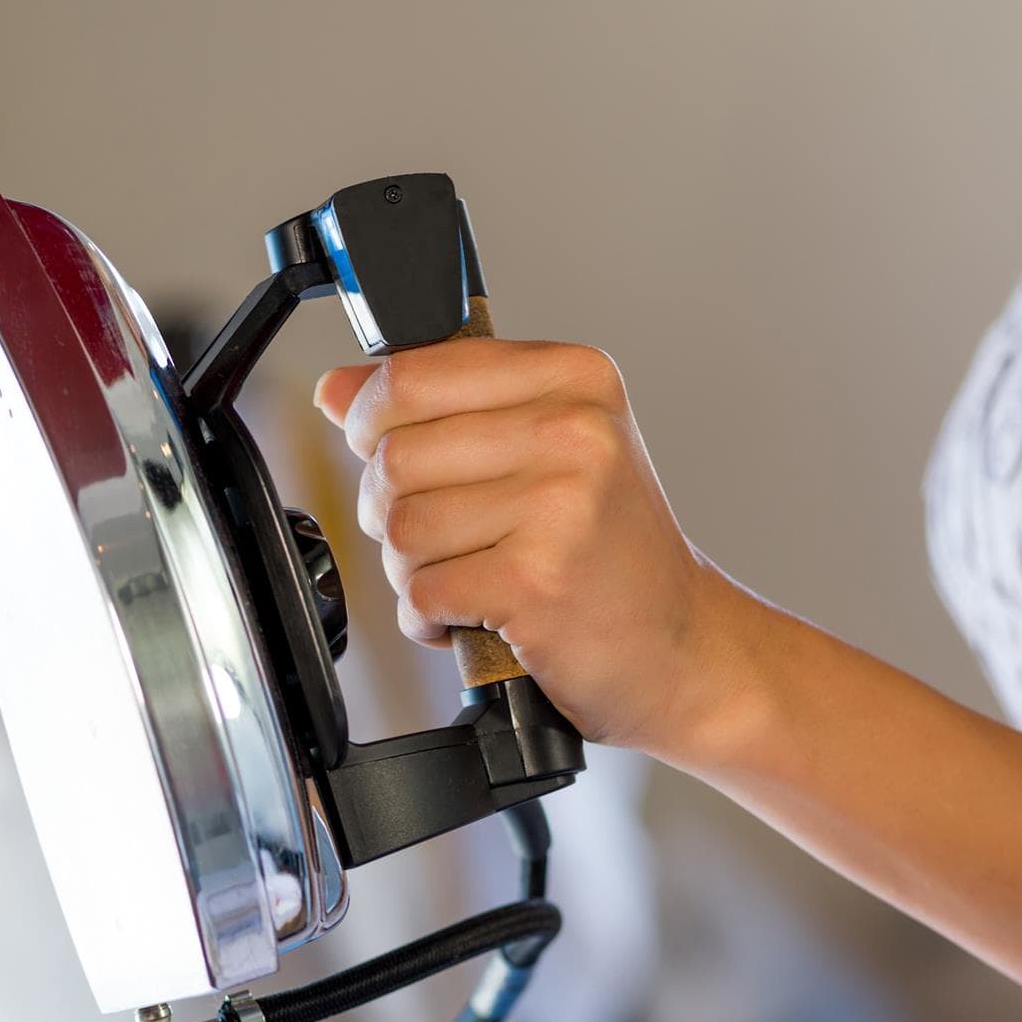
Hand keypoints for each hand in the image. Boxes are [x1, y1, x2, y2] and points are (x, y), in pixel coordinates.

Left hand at [314, 338, 732, 751]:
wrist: (685, 647)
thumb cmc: (611, 552)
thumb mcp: (546, 450)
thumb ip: (442, 409)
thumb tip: (336, 389)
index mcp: (574, 378)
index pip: (411, 373)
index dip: (371, 421)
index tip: (385, 450)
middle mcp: (575, 430)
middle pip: (394, 455)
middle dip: (392, 510)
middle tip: (445, 536)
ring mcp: (560, 505)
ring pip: (400, 527)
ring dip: (414, 570)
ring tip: (472, 576)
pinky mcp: (537, 581)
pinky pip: (421, 592)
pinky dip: (431, 618)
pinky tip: (478, 614)